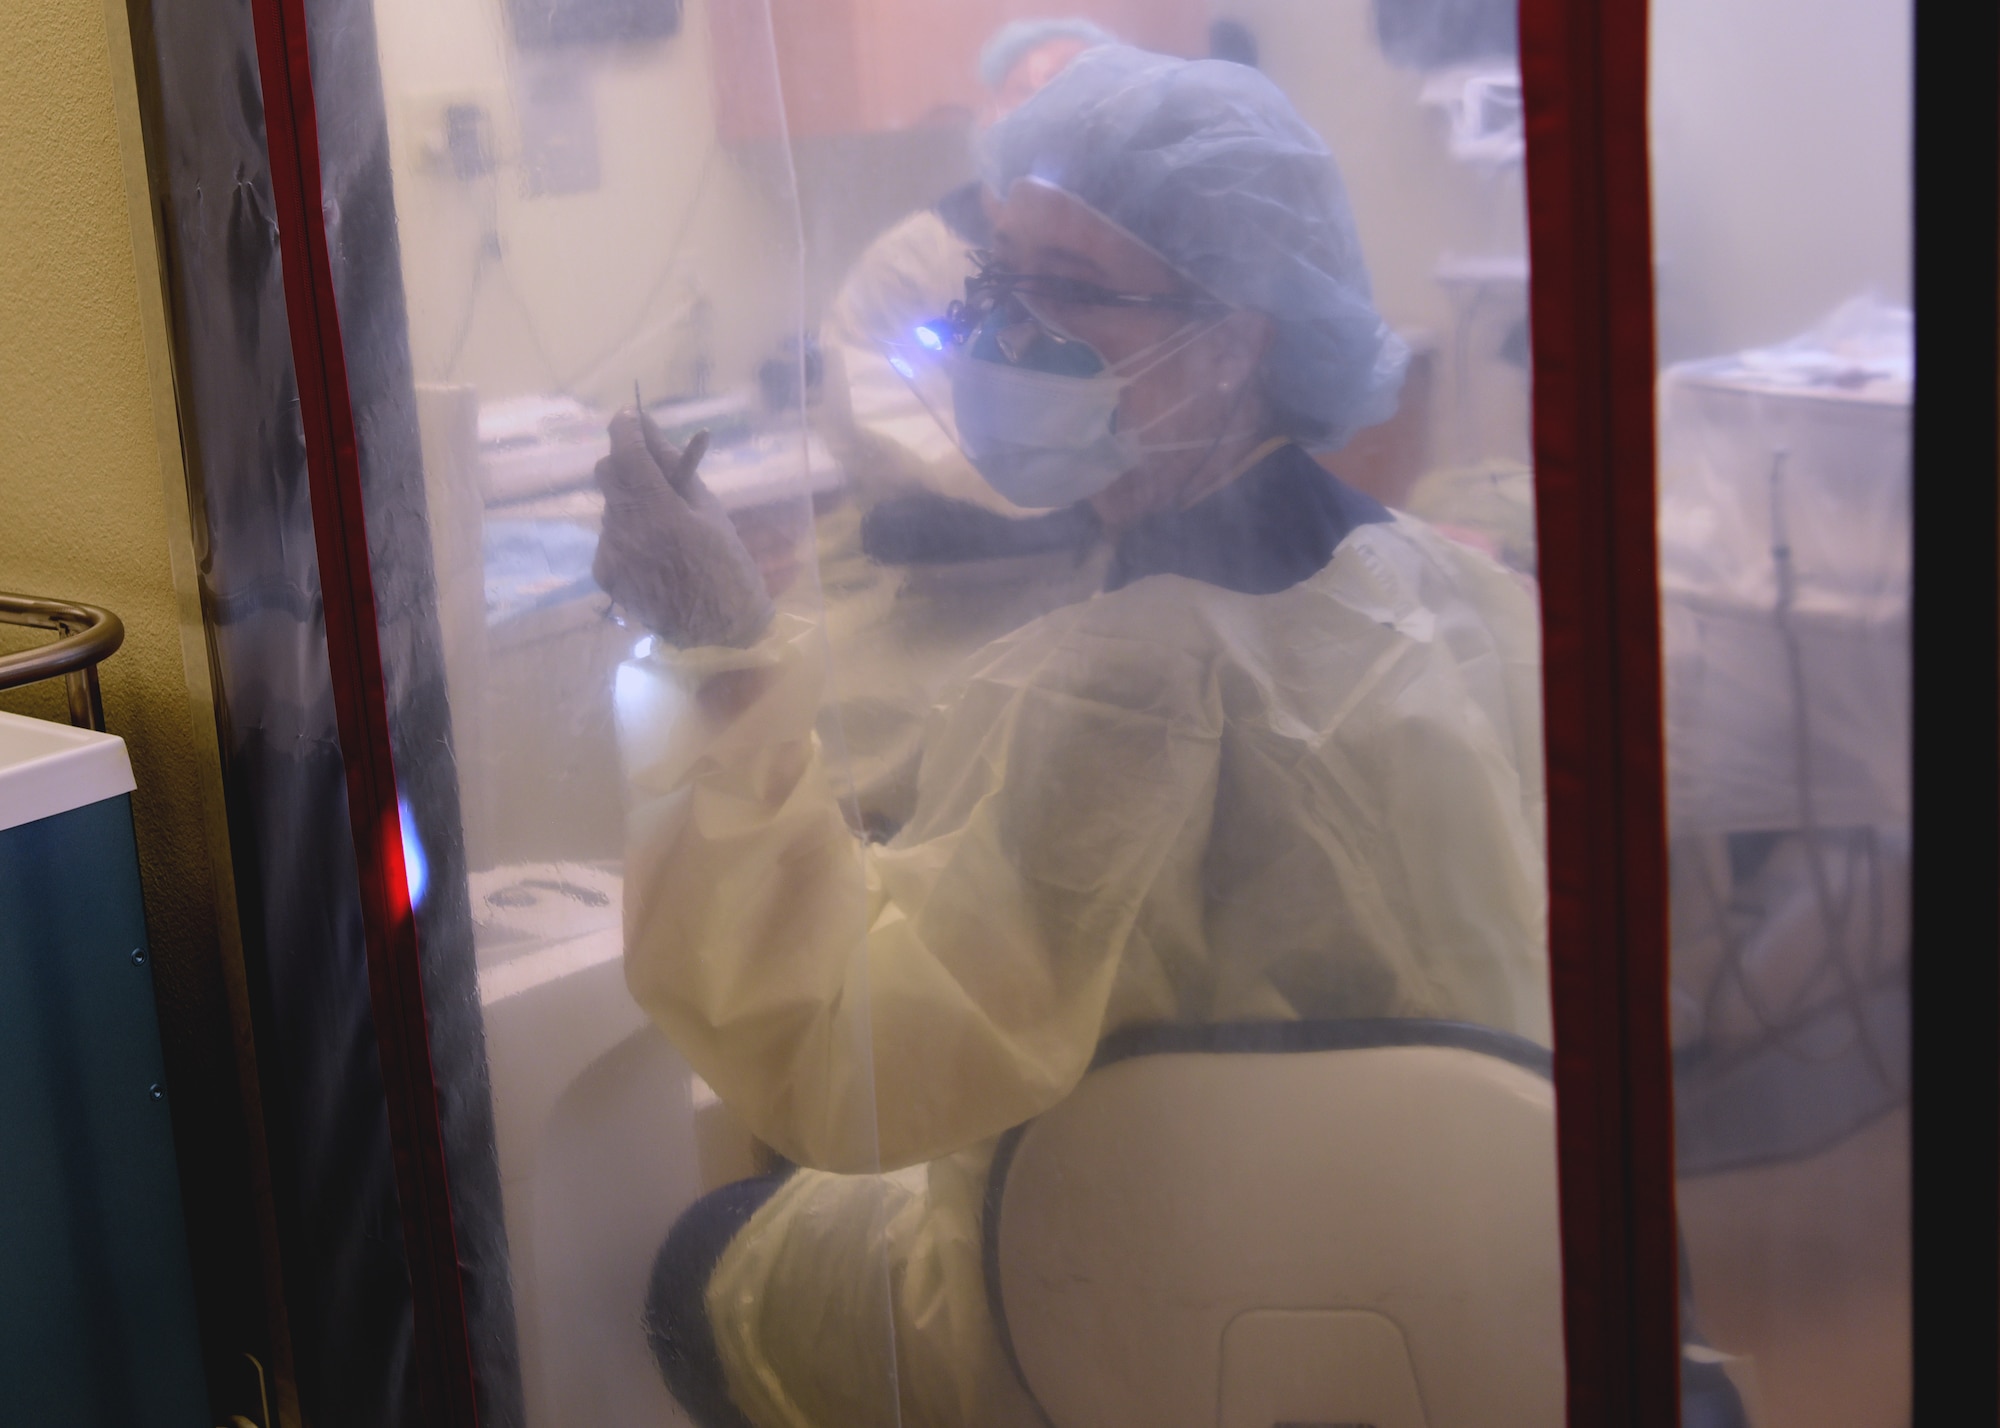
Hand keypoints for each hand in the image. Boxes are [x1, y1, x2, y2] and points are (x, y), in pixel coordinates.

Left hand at [592, 410, 774, 647]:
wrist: (719, 630)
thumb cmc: (728, 566)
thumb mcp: (711, 510)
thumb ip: (678, 470)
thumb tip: (654, 434)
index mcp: (659, 512)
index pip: (626, 452)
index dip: (626, 426)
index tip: (632, 416)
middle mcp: (625, 531)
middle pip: (608, 474)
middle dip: (627, 464)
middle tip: (653, 469)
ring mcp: (611, 554)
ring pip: (610, 507)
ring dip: (631, 503)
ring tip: (665, 524)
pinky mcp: (605, 574)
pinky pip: (610, 537)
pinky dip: (628, 534)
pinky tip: (654, 553)